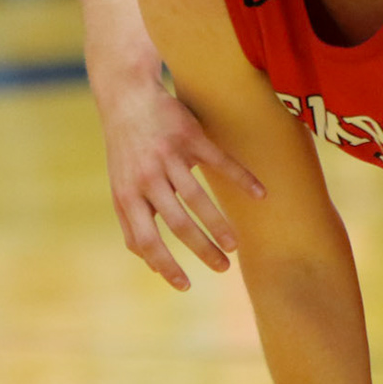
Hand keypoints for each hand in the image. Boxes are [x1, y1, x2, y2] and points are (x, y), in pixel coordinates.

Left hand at [100, 72, 262, 289]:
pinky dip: (243, 179)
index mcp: (128, 196)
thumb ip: (132, 223)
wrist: (127, 97)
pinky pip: (220, 161)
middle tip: (224, 267)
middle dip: (202, 249)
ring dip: (219, 224)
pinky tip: (261, 194)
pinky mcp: (190, 136)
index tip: (186, 286)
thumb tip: (149, 263)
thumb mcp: (121, 188)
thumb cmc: (126, 151)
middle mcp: (147, 178)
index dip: (165, 265)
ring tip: (235, 245)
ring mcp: (169, 156)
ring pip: (197, 197)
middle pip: (177, 222)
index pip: (146, 240)